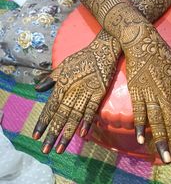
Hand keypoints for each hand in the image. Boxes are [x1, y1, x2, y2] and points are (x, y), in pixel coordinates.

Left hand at [32, 31, 119, 153]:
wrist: (102, 51)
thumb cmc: (82, 58)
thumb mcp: (64, 65)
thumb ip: (51, 78)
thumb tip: (37, 89)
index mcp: (63, 84)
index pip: (50, 107)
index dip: (43, 121)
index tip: (36, 135)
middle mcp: (73, 91)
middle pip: (61, 115)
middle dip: (52, 133)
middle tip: (45, 149)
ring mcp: (86, 93)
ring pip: (75, 116)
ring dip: (67, 133)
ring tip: (60, 148)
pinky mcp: (99, 93)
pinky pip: (92, 110)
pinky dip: (87, 122)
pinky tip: (82, 134)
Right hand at [123, 23, 170, 171]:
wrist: (140, 41)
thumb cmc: (161, 52)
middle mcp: (164, 94)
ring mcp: (149, 93)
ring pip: (156, 121)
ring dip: (161, 140)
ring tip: (165, 158)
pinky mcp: (136, 91)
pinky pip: (138, 111)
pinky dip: (140, 125)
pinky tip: (141, 138)